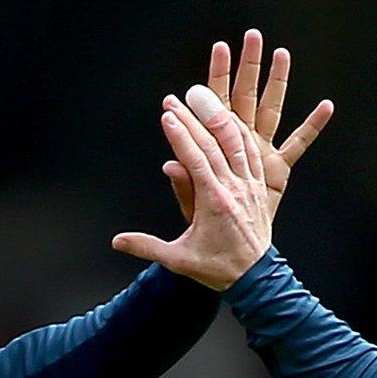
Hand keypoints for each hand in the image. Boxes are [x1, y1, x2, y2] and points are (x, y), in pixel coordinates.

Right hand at [113, 86, 272, 290]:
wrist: (255, 279)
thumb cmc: (217, 269)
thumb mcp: (179, 259)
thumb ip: (147, 247)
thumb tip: (117, 241)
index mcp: (214, 202)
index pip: (195, 160)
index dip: (180, 136)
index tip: (168, 116)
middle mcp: (234, 188)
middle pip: (214, 144)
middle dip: (193, 118)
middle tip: (176, 99)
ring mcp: (249, 186)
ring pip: (236, 142)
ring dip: (219, 117)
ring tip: (204, 97)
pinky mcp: (259, 187)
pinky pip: (252, 153)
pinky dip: (240, 133)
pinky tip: (231, 120)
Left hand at [164, 29, 334, 223]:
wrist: (230, 249)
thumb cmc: (205, 224)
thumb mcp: (192, 205)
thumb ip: (185, 184)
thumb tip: (170, 164)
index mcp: (216, 147)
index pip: (213, 107)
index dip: (214, 79)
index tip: (219, 48)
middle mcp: (239, 143)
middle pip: (244, 97)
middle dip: (247, 67)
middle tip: (251, 36)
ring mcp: (260, 153)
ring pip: (270, 110)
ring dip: (277, 83)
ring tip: (282, 53)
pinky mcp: (279, 170)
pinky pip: (298, 145)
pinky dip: (312, 127)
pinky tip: (326, 106)